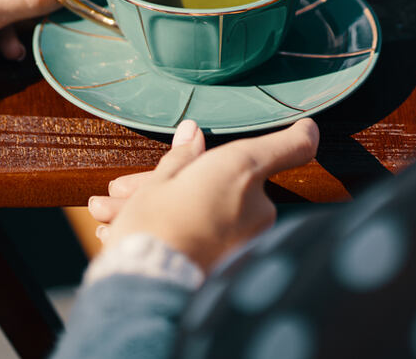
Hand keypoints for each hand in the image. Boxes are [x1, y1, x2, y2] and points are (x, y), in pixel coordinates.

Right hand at [88, 118, 318, 270]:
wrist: (147, 288)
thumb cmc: (152, 226)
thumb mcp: (159, 183)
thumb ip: (181, 158)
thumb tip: (192, 134)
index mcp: (241, 170)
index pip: (293, 146)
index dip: (301, 132)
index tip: (306, 127)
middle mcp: (256, 204)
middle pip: (225, 180)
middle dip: (176, 181)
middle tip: (125, 187)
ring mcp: (249, 236)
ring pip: (207, 208)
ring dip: (164, 208)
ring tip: (110, 212)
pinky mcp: (236, 261)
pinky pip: (206, 235)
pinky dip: (174, 231)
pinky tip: (126, 234)